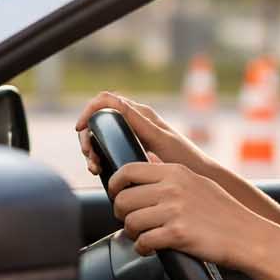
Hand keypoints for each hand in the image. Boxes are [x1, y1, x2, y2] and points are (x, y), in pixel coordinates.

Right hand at [75, 91, 215, 178]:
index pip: (105, 101)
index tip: (80, 128)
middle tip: (90, 157)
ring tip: (95, 168)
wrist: (199, 177)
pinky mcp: (130, 151)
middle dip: (87, 138)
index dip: (88, 111)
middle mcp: (134, 122)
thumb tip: (114, 102)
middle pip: (97, 122)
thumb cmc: (185, 158)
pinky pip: (107, 151)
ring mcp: (131, 137)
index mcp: (140, 114)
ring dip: (91, 151)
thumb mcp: (161, 139)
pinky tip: (99, 171)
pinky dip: (98, 159)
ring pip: (99, 137)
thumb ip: (139, 121)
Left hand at [109, 161, 264, 269]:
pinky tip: (151, 249)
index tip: (117, 196)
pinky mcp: (177, 234)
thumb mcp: (198, 182)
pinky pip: (144, 242)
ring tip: (142, 236)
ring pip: (130, 222)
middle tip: (131, 221)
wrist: (248, 236)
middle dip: (121, 214)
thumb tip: (148, 158)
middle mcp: (172, 188)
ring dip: (132, 233)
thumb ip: (171, 173)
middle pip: (124, 198)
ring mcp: (175, 211)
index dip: (115, 185)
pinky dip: (143, 248)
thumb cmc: (224, 212)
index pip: (128, 170)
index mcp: (175, 172)